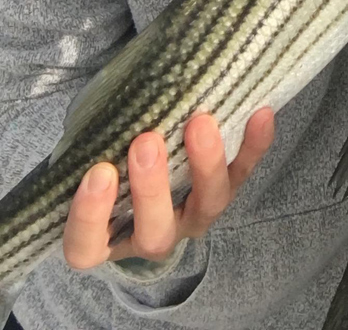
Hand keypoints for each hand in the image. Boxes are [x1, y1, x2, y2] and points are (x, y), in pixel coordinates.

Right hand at [63, 108, 274, 269]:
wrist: (156, 153)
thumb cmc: (113, 155)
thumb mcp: (97, 153)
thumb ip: (98, 140)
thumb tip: (110, 99)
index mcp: (107, 235)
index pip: (86, 247)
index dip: (89, 217)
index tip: (97, 173)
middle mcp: (154, 233)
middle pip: (154, 232)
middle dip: (151, 188)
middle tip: (145, 143)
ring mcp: (194, 215)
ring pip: (207, 205)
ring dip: (205, 165)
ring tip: (198, 124)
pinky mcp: (227, 189)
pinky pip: (244, 172)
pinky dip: (254, 145)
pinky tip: (260, 115)